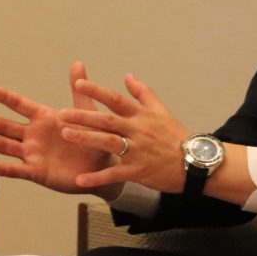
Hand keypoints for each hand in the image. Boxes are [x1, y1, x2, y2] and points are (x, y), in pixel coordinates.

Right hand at [0, 62, 120, 197]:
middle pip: (9, 128)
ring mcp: (33, 154)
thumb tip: (77, 63)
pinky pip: (18, 170)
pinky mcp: (37, 172)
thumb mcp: (85, 112)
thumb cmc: (92, 137)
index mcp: (43, 118)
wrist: (101, 166)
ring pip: (9, 147)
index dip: (6, 98)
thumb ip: (78, 90)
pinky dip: (5, 168)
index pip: (21, 105)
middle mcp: (34, 135)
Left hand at [58, 73, 190, 193]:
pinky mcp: (138, 171)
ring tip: (66, 134)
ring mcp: (137, 151)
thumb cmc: (176, 135)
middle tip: (61, 113)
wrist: (195, 163)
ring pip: (108, 143)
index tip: (79, 84)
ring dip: (86, 138)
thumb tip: (127, 76)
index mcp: (140, 115)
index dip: (97, 91)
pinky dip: (97, 178)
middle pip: (106, 120)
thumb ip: (142, 93)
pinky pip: (115, 174)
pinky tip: (80, 180)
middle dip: (83, 116)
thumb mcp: (161, 110)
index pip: (116, 99)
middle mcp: (137, 131)